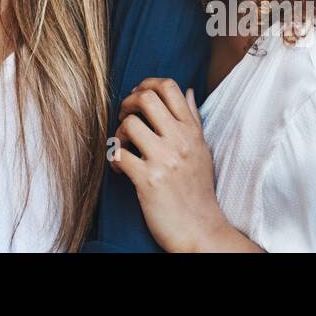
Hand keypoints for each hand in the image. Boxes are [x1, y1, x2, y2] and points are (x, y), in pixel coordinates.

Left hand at [109, 77, 252, 251]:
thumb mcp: (202, 150)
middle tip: (125, 116)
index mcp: (191, 131)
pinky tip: (119, 169)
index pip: (169, 87)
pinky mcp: (149, 180)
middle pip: (146, 98)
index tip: (138, 96)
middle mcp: (180, 141)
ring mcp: (164, 160)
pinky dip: (113, 160)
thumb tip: (188, 90)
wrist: (201, 231)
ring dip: (119, 134)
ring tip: (124, 147)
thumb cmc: (199, 191)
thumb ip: (193, 119)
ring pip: (129, 124)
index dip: (147, 84)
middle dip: (128, 102)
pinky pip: (119, 155)